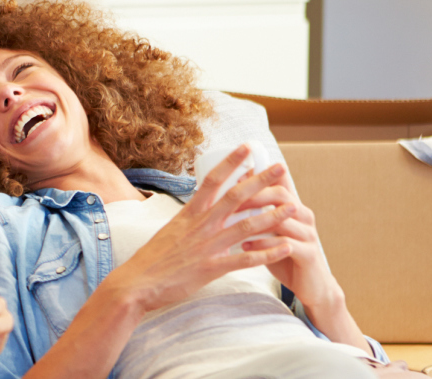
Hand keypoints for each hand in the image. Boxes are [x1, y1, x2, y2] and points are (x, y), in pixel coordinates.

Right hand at [104, 144, 297, 313]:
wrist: (137, 283)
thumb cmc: (151, 258)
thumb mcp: (169, 230)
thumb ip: (188, 218)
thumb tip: (200, 205)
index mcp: (189, 213)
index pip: (213, 180)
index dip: (232, 162)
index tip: (247, 148)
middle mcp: (201, 225)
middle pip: (237, 196)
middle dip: (261, 180)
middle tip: (281, 167)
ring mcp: (208, 246)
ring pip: (247, 226)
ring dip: (273, 215)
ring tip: (294, 206)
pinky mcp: (212, 268)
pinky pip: (246, 259)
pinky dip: (268, 253)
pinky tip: (285, 247)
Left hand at [236, 178, 344, 309]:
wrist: (311, 285)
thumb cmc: (284, 254)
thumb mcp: (270, 230)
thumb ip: (258, 212)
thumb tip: (231, 192)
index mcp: (294, 207)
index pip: (279, 182)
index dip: (259, 174)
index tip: (234, 172)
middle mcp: (304, 216)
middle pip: (280, 195)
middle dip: (253, 194)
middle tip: (229, 198)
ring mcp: (308, 234)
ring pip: (282, 219)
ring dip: (255, 220)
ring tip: (231, 223)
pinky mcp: (309, 254)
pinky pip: (285, 245)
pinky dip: (263, 244)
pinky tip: (245, 246)